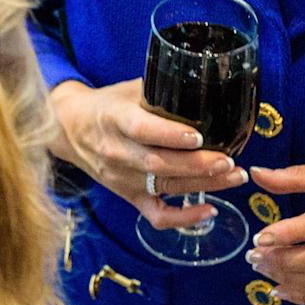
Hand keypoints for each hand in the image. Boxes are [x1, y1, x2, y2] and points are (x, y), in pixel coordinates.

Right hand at [49, 78, 248, 231]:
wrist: (70, 130)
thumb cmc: (107, 106)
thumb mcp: (128, 90)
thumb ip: (162, 90)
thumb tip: (205, 84)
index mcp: (114, 119)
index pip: (141, 130)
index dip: (170, 135)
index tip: (198, 136)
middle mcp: (117, 152)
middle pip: (158, 164)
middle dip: (197, 165)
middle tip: (228, 161)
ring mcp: (122, 179)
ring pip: (164, 187)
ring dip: (203, 185)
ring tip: (233, 176)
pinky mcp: (128, 197)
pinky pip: (156, 215)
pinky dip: (183, 219)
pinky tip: (209, 210)